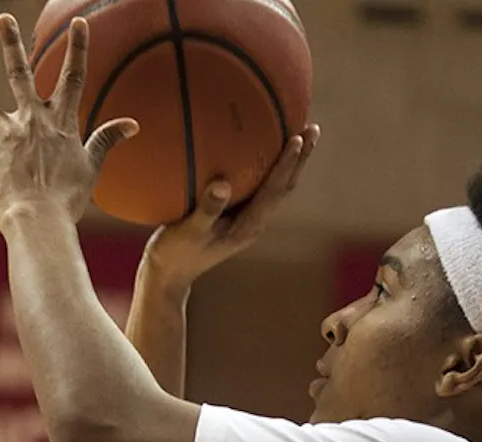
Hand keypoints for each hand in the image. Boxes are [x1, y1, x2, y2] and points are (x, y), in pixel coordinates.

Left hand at [0, 14, 138, 231]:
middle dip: (10, 44)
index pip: (72, 78)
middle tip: (2, 19)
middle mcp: (31, 121)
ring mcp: (6, 136)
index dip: (78, 48)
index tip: (79, 23)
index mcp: (60, 123)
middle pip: (20, 74)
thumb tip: (133, 124)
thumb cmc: (68, 199)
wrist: (39, 220)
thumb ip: (106, 140)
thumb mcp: (92, 167)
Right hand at [141, 124, 321, 288]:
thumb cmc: (175, 255)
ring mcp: (246, 218)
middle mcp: (254, 221)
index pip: (274, 191)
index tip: (298, 139)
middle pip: (285, 186)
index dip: (287, 164)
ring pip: (275, 185)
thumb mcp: (187, 232)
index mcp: (248, 226)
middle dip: (300, 158)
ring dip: (290, 160)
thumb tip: (222, 184)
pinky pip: (257, 185)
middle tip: (313, 128)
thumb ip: (205, 210)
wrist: (168, 275)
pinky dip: (266, 165)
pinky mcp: (235, 214)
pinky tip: (261, 146)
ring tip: (301, 132)